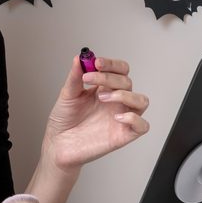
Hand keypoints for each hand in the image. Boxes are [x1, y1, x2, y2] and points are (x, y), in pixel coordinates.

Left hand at [42, 54, 149, 171]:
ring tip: (102, 98)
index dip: (111, 64)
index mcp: (104, 88)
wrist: (58, 144)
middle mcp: (115, 101)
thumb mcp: (67, 95)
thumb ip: (75, 77)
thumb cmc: (64, 120)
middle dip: (109, 77)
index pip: (119, 70)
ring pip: (142, 101)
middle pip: (127, 81)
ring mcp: (121, 117)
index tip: (97, 62)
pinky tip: (116, 117)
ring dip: (124, 95)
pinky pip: (142, 125)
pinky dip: (134, 119)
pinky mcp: (123, 135)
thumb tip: (79, 58)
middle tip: (89, 78)